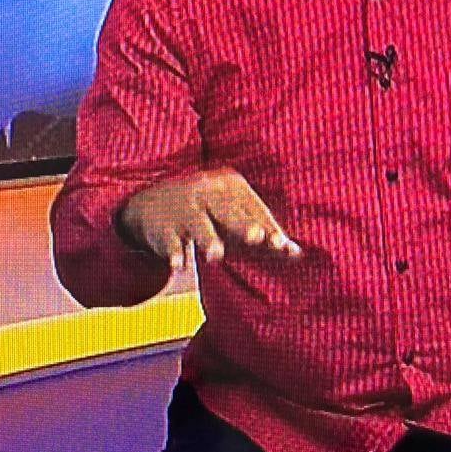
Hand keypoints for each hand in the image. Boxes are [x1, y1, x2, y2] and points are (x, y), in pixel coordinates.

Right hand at [118, 168, 301, 269]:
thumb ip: (264, 234)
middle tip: (256, 237)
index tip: (282, 245)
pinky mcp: (161, 226)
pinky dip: (172, 252)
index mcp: (228, 186)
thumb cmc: (208, 216)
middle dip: (241, 224)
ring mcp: (182, 208)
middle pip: (227, 210)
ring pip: (197, 224)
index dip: (268, 226)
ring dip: (207, 238)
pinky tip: (178, 265)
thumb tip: (298, 253)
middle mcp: (205, 192)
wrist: (152, 206)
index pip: (252, 207)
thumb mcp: (233, 220)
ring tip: (215, 255)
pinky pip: (168, 241)